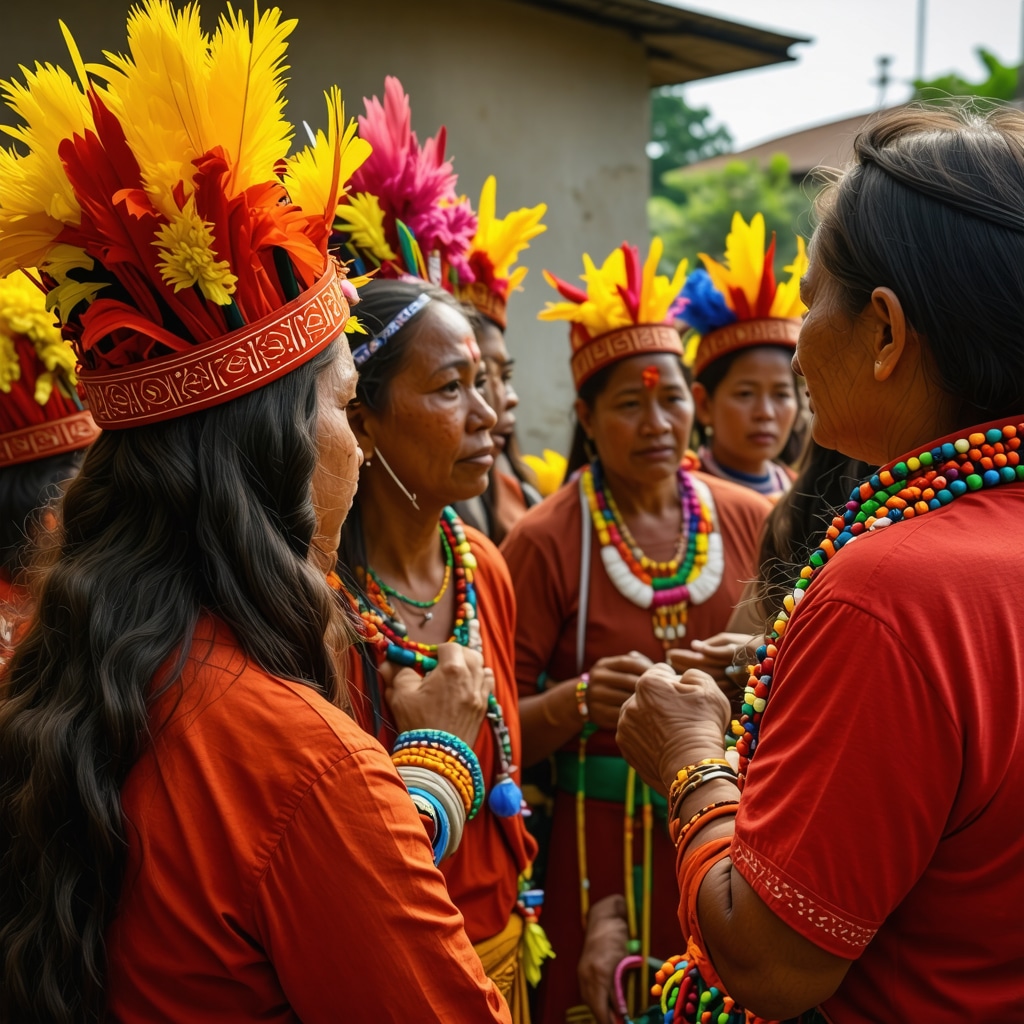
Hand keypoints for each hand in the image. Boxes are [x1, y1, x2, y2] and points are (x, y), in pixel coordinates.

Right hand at [384, 643, 490, 745]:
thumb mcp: (401, 695)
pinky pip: (488, 685)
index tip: (428, 660)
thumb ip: (397, 673)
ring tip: (455, 675)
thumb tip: (389, 662)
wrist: (436, 756)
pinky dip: (481, 680)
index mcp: (452, 670)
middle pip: (470, 653)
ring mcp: (480, 695)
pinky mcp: (483, 709)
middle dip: (456, 654)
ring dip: (470, 666)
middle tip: (441, 665)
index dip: (438, 650)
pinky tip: (468, 686)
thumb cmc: (417, 723)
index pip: (450, 646)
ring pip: (482, 668)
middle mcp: (471, 679)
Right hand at [578, 895, 627, 1023]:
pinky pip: (586, 991)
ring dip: (598, 1010)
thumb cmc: (618, 937)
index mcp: (599, 974)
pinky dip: (594, 1000)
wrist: (602, 918)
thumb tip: (621, 1010)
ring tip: (610, 1017)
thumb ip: (620, 986)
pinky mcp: (581, 969)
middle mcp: (587, 975)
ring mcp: (582, 971)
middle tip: (616, 1023)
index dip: (608, 1020)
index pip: (600, 1007)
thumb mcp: (624, 962)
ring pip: (588, 999)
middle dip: (603, 1018)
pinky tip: (602, 1004)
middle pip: (592, 1006)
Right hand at [586, 651, 653, 729]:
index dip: (646, 667)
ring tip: (656, 703)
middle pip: (628, 680)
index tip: (660, 675)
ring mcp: (595, 697)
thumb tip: (658, 665)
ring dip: (642, 701)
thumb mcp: (616, 669)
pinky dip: (634, 714)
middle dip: (647, 686)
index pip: (628, 662)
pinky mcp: (598, 715)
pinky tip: (644, 714)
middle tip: (661, 691)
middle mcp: (596, 679)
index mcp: (603, 665)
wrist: (584, 702)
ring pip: (625, 699)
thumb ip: (635, 662)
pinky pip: (621, 715)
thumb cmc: (612, 683)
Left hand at [616, 664, 731, 795]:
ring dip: (652, 719)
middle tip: (682, 718)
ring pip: (640, 714)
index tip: (687, 697)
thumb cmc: (703, 726)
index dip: (678, 682)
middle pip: (648, 694)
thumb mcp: (708, 689)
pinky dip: (647, 738)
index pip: (661, 672)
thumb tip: (682, 678)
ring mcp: (624, 726)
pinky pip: (636, 735)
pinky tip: (664, 745)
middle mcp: (630, 702)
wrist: (693, 768)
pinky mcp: (625, 747)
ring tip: (673, 734)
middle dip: (662, 701)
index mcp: (648, 684)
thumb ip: (692, 674)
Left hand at [668, 632, 757, 696]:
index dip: (682, 656)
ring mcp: (730, 685)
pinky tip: (688, 681)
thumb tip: (694, 646)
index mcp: (726, 657)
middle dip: (681, 665)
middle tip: (668, 660)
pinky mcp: (733, 695)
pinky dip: (699, 686)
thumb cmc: (750, 646)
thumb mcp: (731, 640)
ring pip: (704, 682)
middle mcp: (728, 673)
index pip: (697, 659)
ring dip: (686, 676)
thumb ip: (712, 645)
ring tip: (674, 669)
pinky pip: (713, 691)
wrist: (773, 663)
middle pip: (698, 672)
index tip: (669, 653)